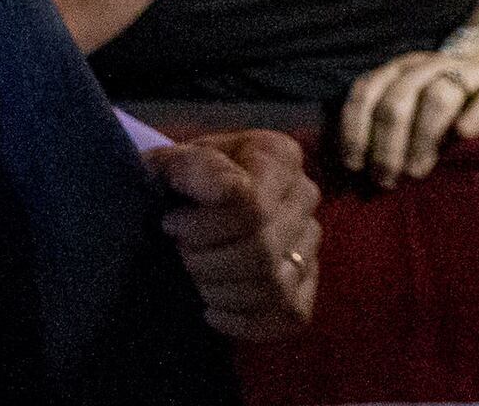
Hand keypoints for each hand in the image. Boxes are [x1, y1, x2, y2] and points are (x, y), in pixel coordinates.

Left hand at [149, 129, 320, 340]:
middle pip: (263, 251)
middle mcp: (305, 196)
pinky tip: (212, 309)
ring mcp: (310, 243)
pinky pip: (289, 315)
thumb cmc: (176, 184)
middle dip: (206, 261)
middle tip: (178, 256)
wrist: (182, 208)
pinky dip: (244, 322)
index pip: (253, 209)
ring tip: (192, 280)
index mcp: (280, 157)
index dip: (203, 226)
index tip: (168, 223)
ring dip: (220, 291)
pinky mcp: (305, 284)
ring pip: (275, 286)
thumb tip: (229, 192)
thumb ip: (194, 167)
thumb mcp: (170, 164)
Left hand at [339, 46, 478, 188]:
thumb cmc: (440, 118)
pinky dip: (474, 116)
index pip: (366, 92)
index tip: (355, 166)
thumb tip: (355, 168)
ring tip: (417, 171)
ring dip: (423, 139)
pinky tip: (464, 134)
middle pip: (398, 100)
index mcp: (398, 70)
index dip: (356, 131)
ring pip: (437, 97)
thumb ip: (381, 131)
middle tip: (387, 180)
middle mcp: (427, 64)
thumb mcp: (405, 117)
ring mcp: (463, 69)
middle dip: (387, 145)